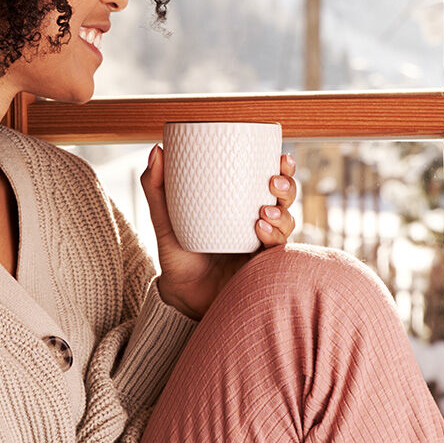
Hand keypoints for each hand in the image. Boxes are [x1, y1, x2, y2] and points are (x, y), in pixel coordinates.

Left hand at [140, 146, 296, 320]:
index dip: (282, 168)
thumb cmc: (177, 253)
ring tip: (263, 212)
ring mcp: (261, 245)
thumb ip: (156, 187)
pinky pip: (276, 251)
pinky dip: (272, 238)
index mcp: (240, 205)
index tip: (281, 156)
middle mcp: (257, 222)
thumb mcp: (164, 219)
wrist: (180, 293)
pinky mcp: (261, 267)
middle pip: (285, 199)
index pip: (268, 181)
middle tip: (272, 182)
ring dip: (281, 214)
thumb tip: (156, 150)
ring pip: (287, 223)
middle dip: (287, 187)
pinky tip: (260, 231)